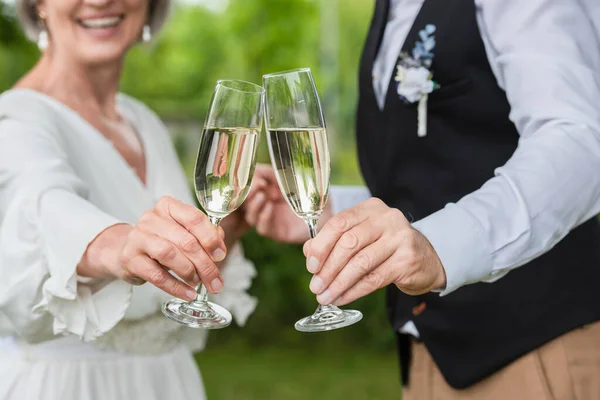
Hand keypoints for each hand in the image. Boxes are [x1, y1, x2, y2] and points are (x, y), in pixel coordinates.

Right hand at [108, 196, 226, 300]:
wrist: (130, 251)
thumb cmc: (164, 240)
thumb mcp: (184, 232)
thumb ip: (205, 236)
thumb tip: (219, 251)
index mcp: (168, 206)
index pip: (194, 218)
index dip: (210, 238)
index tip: (220, 255)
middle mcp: (151, 218)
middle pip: (185, 240)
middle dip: (205, 264)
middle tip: (215, 280)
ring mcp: (138, 237)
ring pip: (169, 254)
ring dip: (189, 272)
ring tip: (197, 282)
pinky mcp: (130, 259)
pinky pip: (156, 275)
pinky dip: (176, 287)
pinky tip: (187, 293)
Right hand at [242, 164, 332, 243]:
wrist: (328, 209)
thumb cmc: (310, 192)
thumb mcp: (293, 177)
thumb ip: (276, 172)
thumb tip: (257, 168)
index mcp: (266, 190)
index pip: (248, 187)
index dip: (248, 183)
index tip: (257, 177)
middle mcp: (265, 204)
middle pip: (246, 202)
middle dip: (248, 194)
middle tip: (257, 186)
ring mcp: (270, 219)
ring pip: (251, 216)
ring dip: (254, 206)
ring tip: (262, 196)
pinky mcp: (276, 232)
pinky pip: (263, 228)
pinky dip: (263, 218)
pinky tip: (269, 208)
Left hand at [303, 198, 446, 305]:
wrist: (427, 259)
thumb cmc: (386, 248)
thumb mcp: (362, 238)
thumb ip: (335, 242)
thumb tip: (309, 254)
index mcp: (370, 208)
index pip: (339, 223)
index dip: (321, 245)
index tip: (310, 266)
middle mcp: (387, 218)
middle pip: (349, 242)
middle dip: (328, 268)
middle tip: (315, 286)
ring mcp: (400, 238)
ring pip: (361, 263)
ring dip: (339, 283)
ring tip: (325, 297)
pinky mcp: (408, 260)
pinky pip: (374, 278)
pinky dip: (354, 291)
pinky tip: (342, 298)